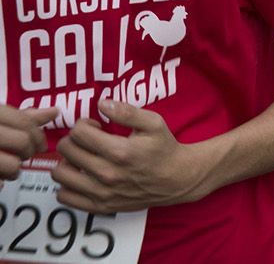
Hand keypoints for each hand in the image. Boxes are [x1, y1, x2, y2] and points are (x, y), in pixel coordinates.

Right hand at [0, 106, 56, 179]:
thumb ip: (23, 117)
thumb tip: (54, 111)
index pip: (24, 121)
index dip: (37, 135)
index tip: (41, 144)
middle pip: (22, 142)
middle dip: (28, 151)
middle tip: (22, 154)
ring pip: (13, 165)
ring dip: (14, 169)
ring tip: (7, 166)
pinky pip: (0, 182)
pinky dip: (1, 181)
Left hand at [52, 101, 211, 212]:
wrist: (176, 179)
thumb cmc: (164, 149)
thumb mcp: (153, 123)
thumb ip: (127, 111)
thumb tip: (102, 103)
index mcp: (119, 151)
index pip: (78, 133)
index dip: (83, 124)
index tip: (95, 126)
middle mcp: (107, 174)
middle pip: (66, 150)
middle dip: (73, 139)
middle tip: (88, 139)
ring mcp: (101, 192)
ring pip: (60, 174)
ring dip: (67, 161)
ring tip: (82, 157)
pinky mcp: (99, 206)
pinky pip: (64, 196)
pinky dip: (67, 184)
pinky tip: (82, 175)